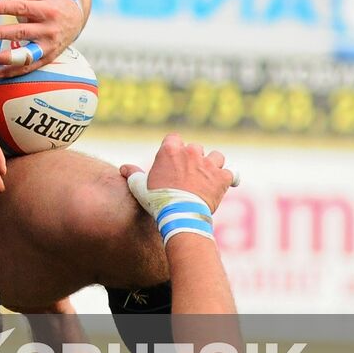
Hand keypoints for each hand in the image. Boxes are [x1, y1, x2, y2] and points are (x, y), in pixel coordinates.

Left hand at [0, 0, 85, 77]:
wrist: (75, 18)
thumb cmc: (49, 0)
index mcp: (46, 9)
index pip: (23, 7)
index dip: (5, 7)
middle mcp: (48, 28)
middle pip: (22, 32)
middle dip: (2, 33)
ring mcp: (48, 45)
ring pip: (28, 54)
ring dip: (8, 58)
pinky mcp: (48, 57)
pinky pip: (30, 67)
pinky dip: (13, 72)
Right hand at [119, 133, 234, 214]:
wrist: (179, 214)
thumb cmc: (158, 200)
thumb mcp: (140, 187)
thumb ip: (133, 174)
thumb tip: (123, 168)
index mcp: (170, 150)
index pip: (174, 138)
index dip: (175, 148)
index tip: (174, 160)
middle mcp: (191, 152)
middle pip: (195, 148)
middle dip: (194, 158)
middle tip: (190, 174)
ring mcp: (208, 164)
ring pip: (216, 156)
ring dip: (213, 165)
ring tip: (208, 178)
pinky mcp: (222, 177)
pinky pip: (230, 173)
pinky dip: (227, 180)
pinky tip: (223, 186)